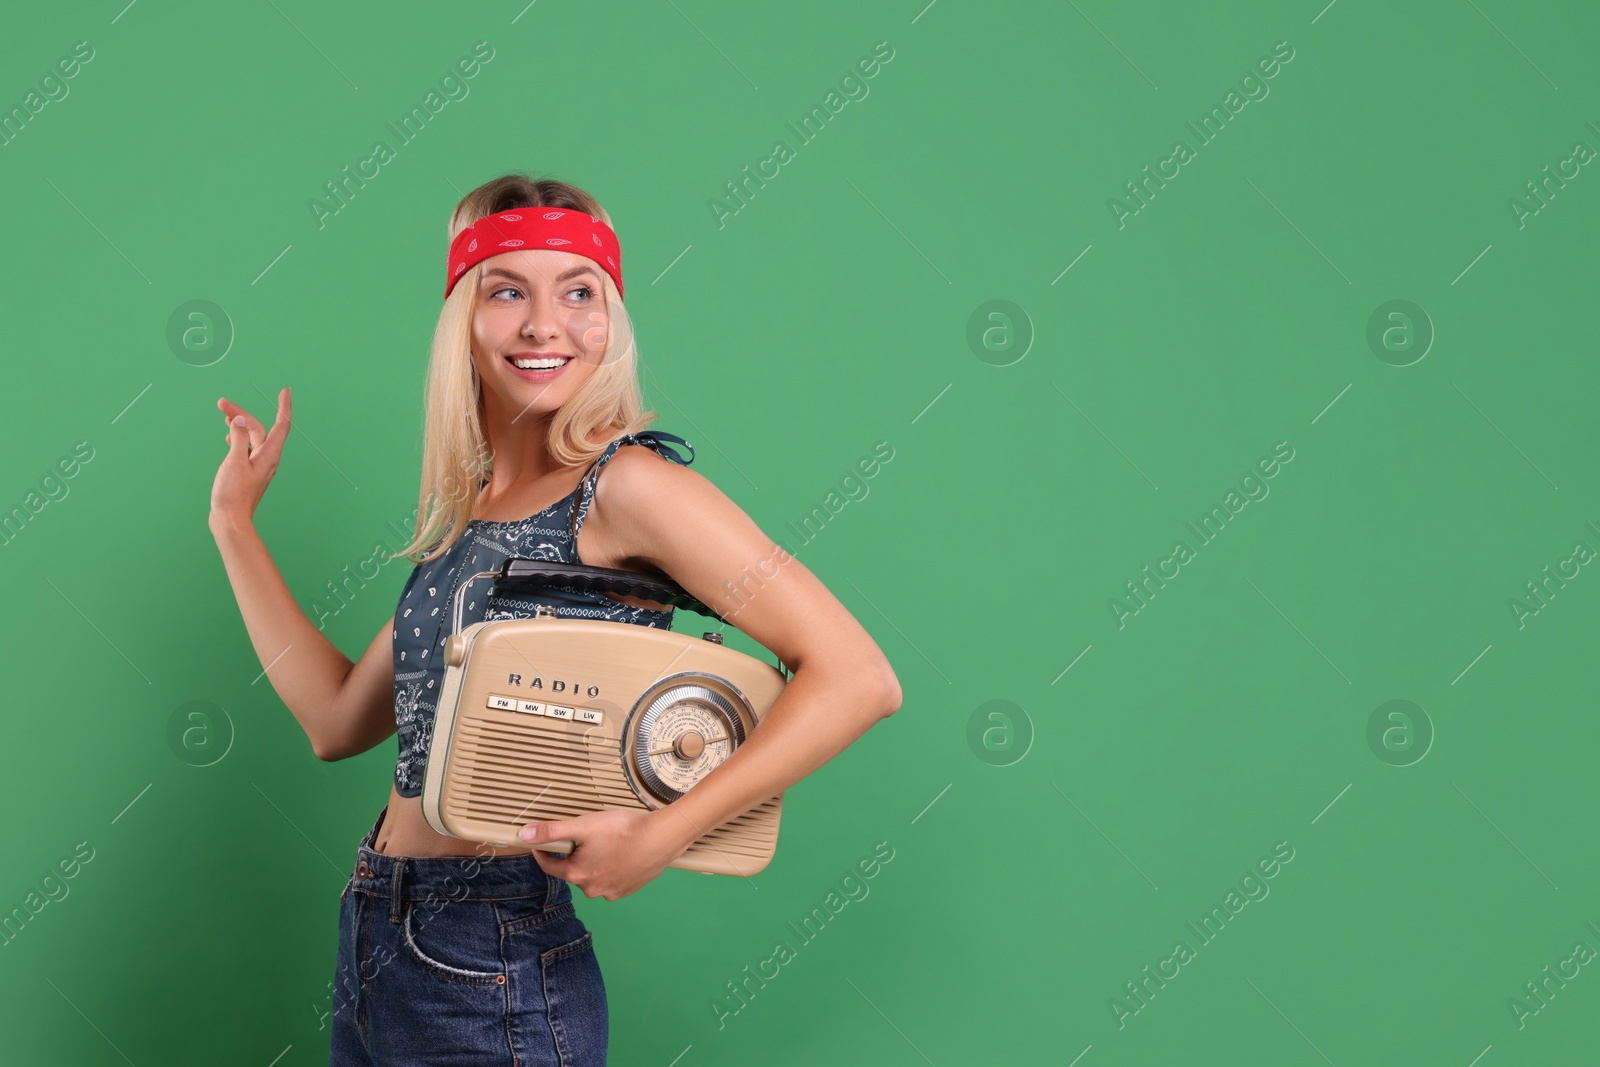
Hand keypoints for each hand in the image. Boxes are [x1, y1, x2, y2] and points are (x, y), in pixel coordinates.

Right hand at [210, 389, 290, 526]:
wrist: (230, 520)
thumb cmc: (233, 494)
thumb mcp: (234, 461)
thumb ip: (238, 439)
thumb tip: (240, 422)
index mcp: (269, 455)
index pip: (281, 425)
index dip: (284, 406)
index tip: (286, 390)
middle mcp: (267, 459)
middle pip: (259, 429)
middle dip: (242, 414)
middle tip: (221, 403)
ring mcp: (258, 467)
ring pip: (251, 438)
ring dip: (239, 425)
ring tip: (223, 415)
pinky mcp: (248, 473)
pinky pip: (246, 449)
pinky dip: (238, 439)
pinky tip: (228, 437)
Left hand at [520, 808, 686, 901]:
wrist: (660, 839)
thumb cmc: (623, 831)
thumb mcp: (582, 826)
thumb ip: (551, 831)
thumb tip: (524, 834)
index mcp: (577, 874)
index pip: (549, 865)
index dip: (543, 852)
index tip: (541, 844)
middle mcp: (592, 889)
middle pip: (574, 870)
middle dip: (576, 854)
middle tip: (587, 836)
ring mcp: (611, 892)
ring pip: (594, 875)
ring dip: (595, 862)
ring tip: (608, 843)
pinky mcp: (628, 889)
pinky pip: (611, 879)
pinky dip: (612, 868)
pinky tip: (622, 853)